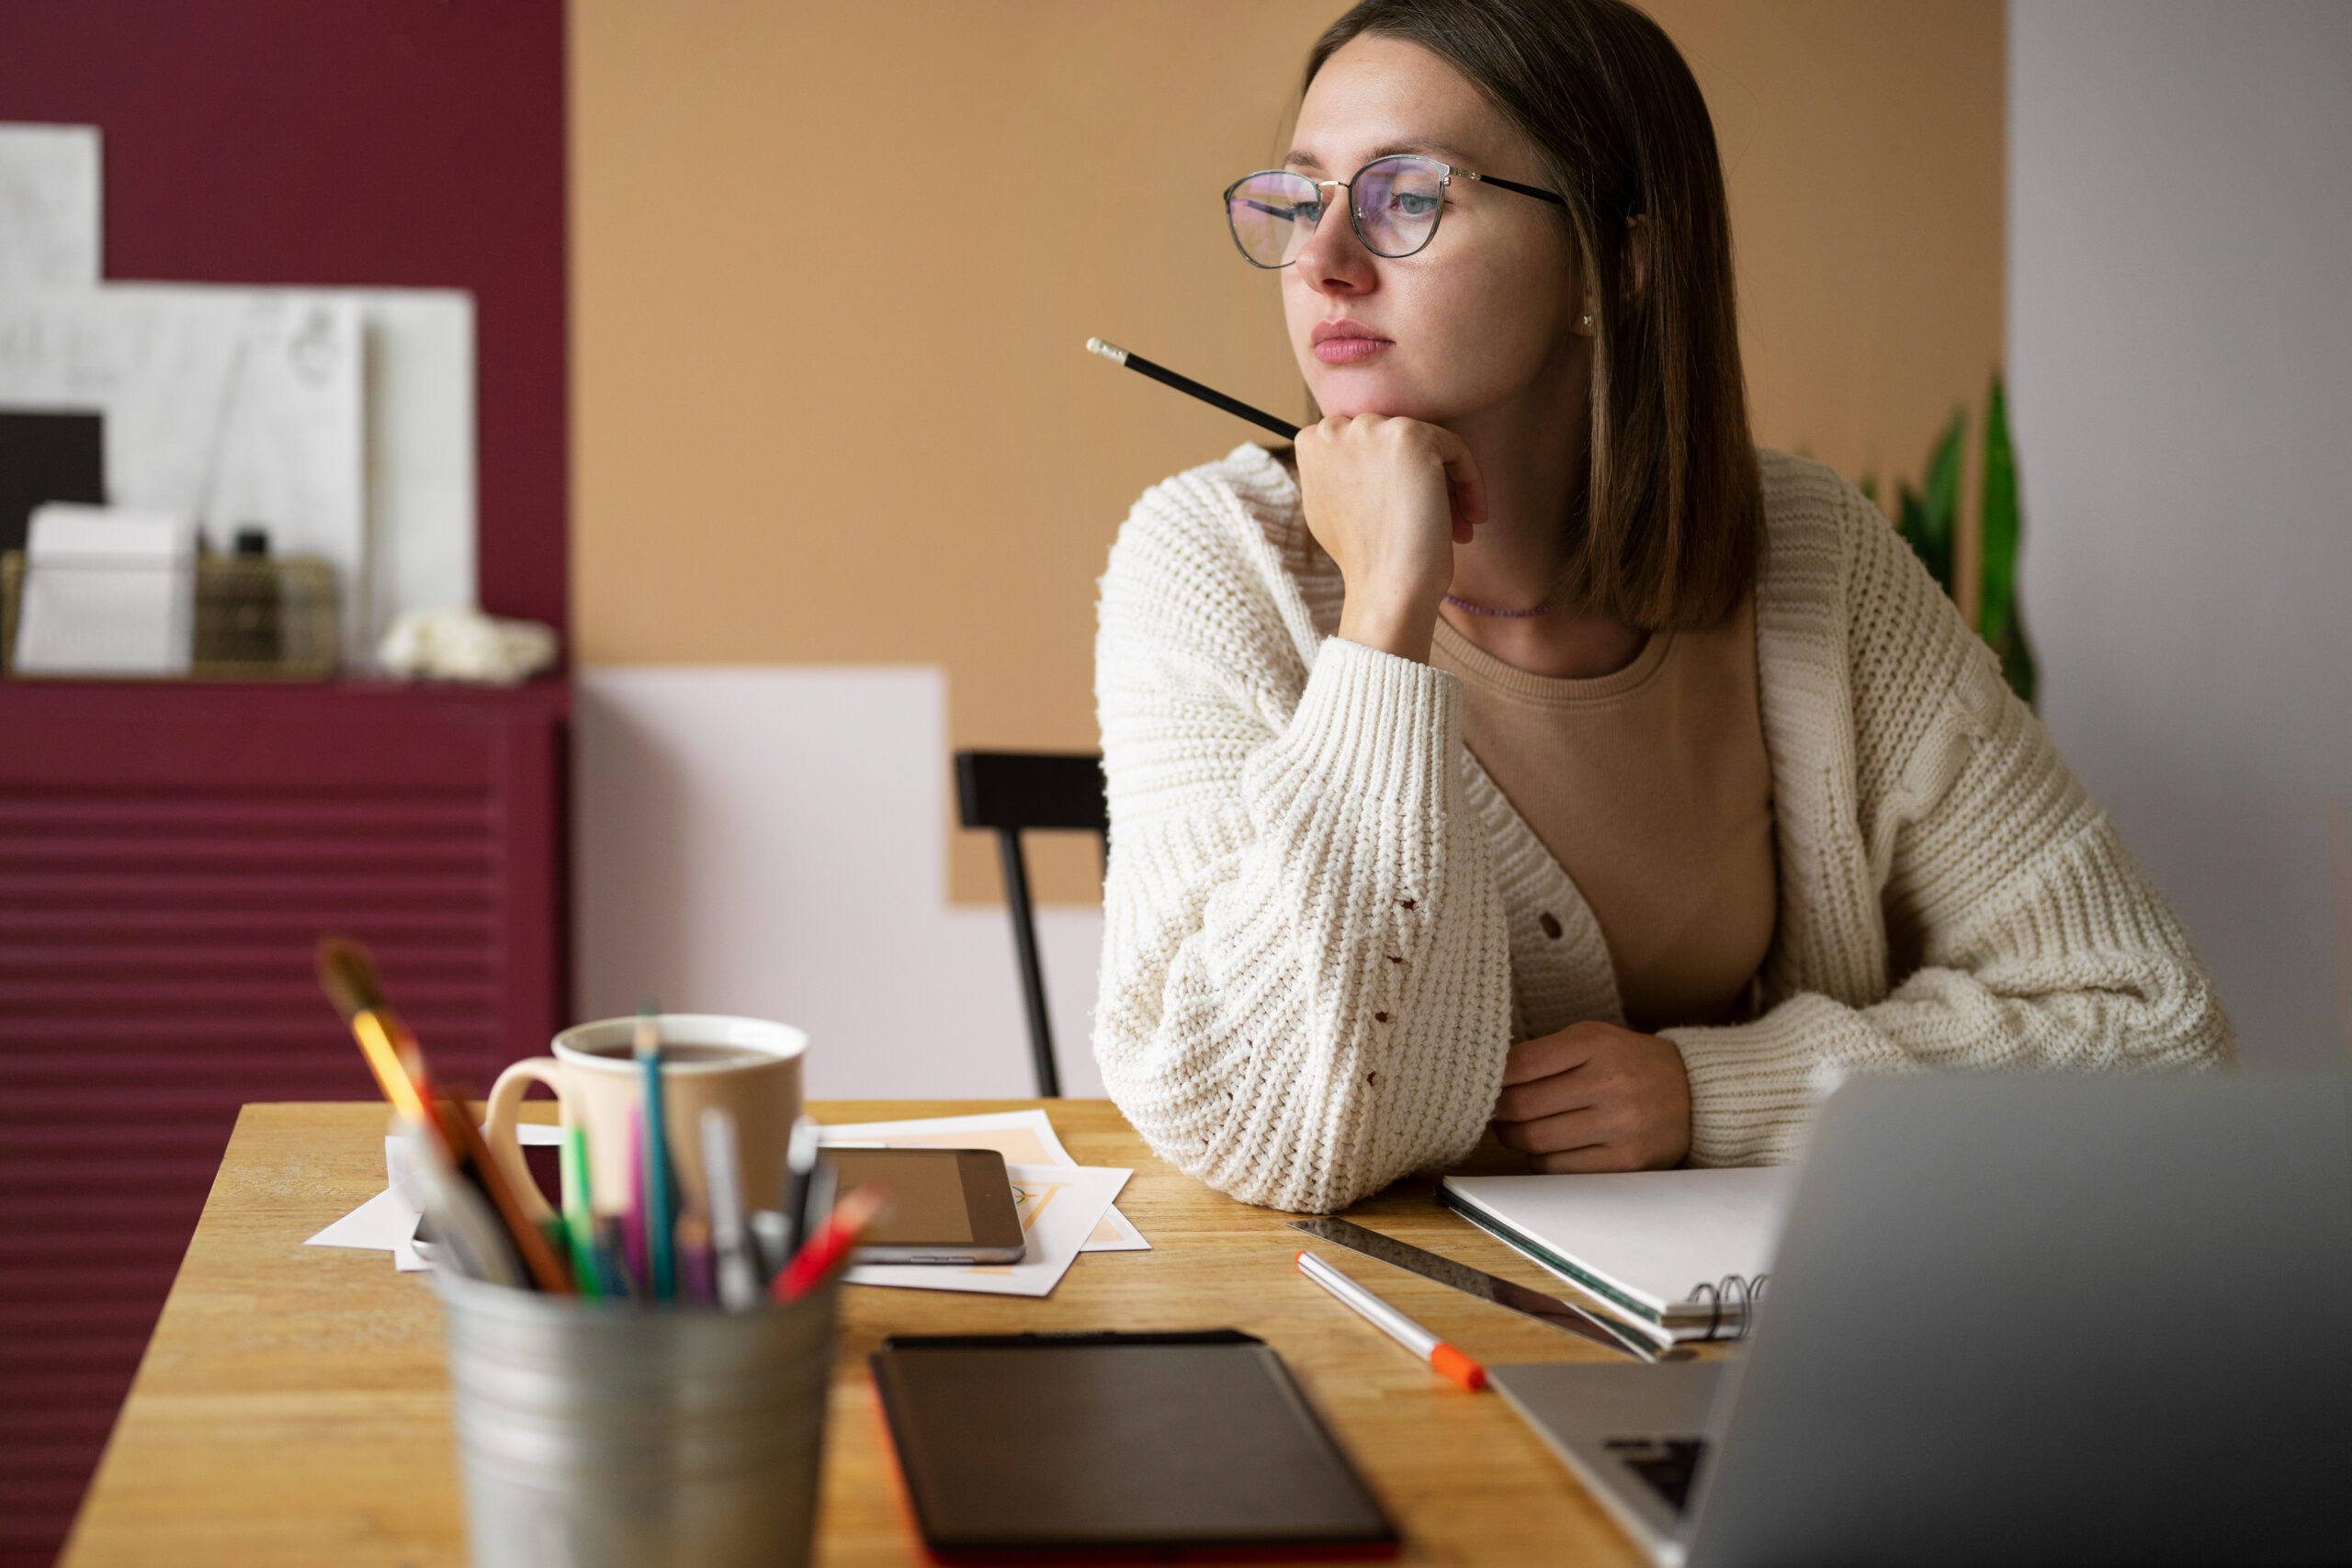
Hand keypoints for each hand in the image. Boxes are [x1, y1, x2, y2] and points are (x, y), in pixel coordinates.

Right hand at [1294, 414, 1484, 662]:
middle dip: (1417, 480)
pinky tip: (1472, 518)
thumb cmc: (1365, 559)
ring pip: (1426, 444)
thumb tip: (1363, 455)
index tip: (1404, 511)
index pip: (1363, 443)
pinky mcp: (1411, 436)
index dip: (1389, 477)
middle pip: (1393, 440)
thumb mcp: (1332, 507)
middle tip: (1437, 521)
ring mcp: (1371, 428)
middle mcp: (1334, 428)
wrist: (1385, 586)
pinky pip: (1455, 448)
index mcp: (1310, 444)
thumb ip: (1340, 471)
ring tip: (1456, 524)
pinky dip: (1470, 481)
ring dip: (1445, 484)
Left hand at [1490, 1021, 1691, 1172]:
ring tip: (1513, 1128)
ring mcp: (1621, 1126)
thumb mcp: (1592, 1039)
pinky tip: (1544, 1147)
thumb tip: (1488, 1078)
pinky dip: (1540, 1160)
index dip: (1492, 1078)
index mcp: (1596, 1044)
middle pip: (1523, 1107)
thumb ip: (1544, 1054)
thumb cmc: (1629, 1063)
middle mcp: (1610, 1083)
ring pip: (1536, 1142)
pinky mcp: (1627, 1162)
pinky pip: (1559, 1169)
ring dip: (1514, 1138)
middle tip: (1492, 1110)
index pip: (1521, 1065)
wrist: (1695, 1093)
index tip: (1483, 1082)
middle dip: (1497, 1112)